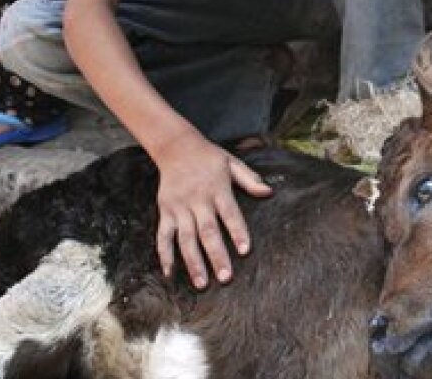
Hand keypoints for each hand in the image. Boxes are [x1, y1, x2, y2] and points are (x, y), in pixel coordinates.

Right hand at [154, 134, 272, 288]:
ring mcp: (179, 207)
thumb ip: (250, 179)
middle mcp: (197, 200)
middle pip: (207, 232)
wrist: (176, 147)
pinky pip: (163, 236)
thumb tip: (269, 192)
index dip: (237, 232)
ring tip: (202, 284)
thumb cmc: (209, 158)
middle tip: (225, 278)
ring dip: (193, 262)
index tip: (245, 251)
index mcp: (217, 189)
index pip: (229, 213)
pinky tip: (169, 273)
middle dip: (216, 256)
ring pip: (185, 239)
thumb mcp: (232, 163)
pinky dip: (164, 255)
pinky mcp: (165, 211)